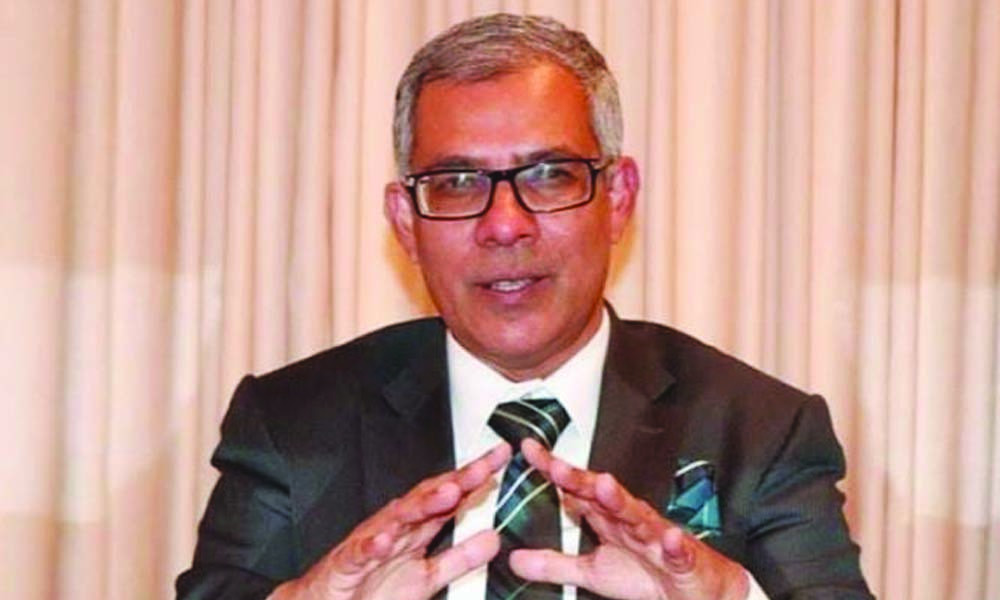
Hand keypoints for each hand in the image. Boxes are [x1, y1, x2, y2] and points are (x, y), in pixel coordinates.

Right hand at [270, 443, 510, 599]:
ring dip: (422, 505)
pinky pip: (359, 552)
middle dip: (456, 481)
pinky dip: (372, 544)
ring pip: (397, 518)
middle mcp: (396, 528)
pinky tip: (385, 539)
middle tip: (482, 469)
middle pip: (428, 498)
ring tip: (447, 494)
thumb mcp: (428, 576)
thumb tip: (492, 538)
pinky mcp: (347, 563)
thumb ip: (459, 558)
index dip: (475, 478)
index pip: (450, 497)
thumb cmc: (372, 588)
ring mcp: (371, 542)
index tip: (501, 459)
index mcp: (416, 529)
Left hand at [511, 439, 748, 599]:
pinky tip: (667, 537)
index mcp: (608, 519)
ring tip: (604, 486)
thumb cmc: (647, 575)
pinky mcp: (682, 559)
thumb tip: (515, 558)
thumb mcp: (591, 572)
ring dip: (621, 501)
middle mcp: (629, 520)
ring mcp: (656, 537)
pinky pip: (677, 551)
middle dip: (580, 479)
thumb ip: (554, 564)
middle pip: (602, 495)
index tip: (529, 450)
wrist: (694, 591)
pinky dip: (673, 544)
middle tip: (557, 465)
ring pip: (638, 515)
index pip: (577, 489)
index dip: (554, 471)